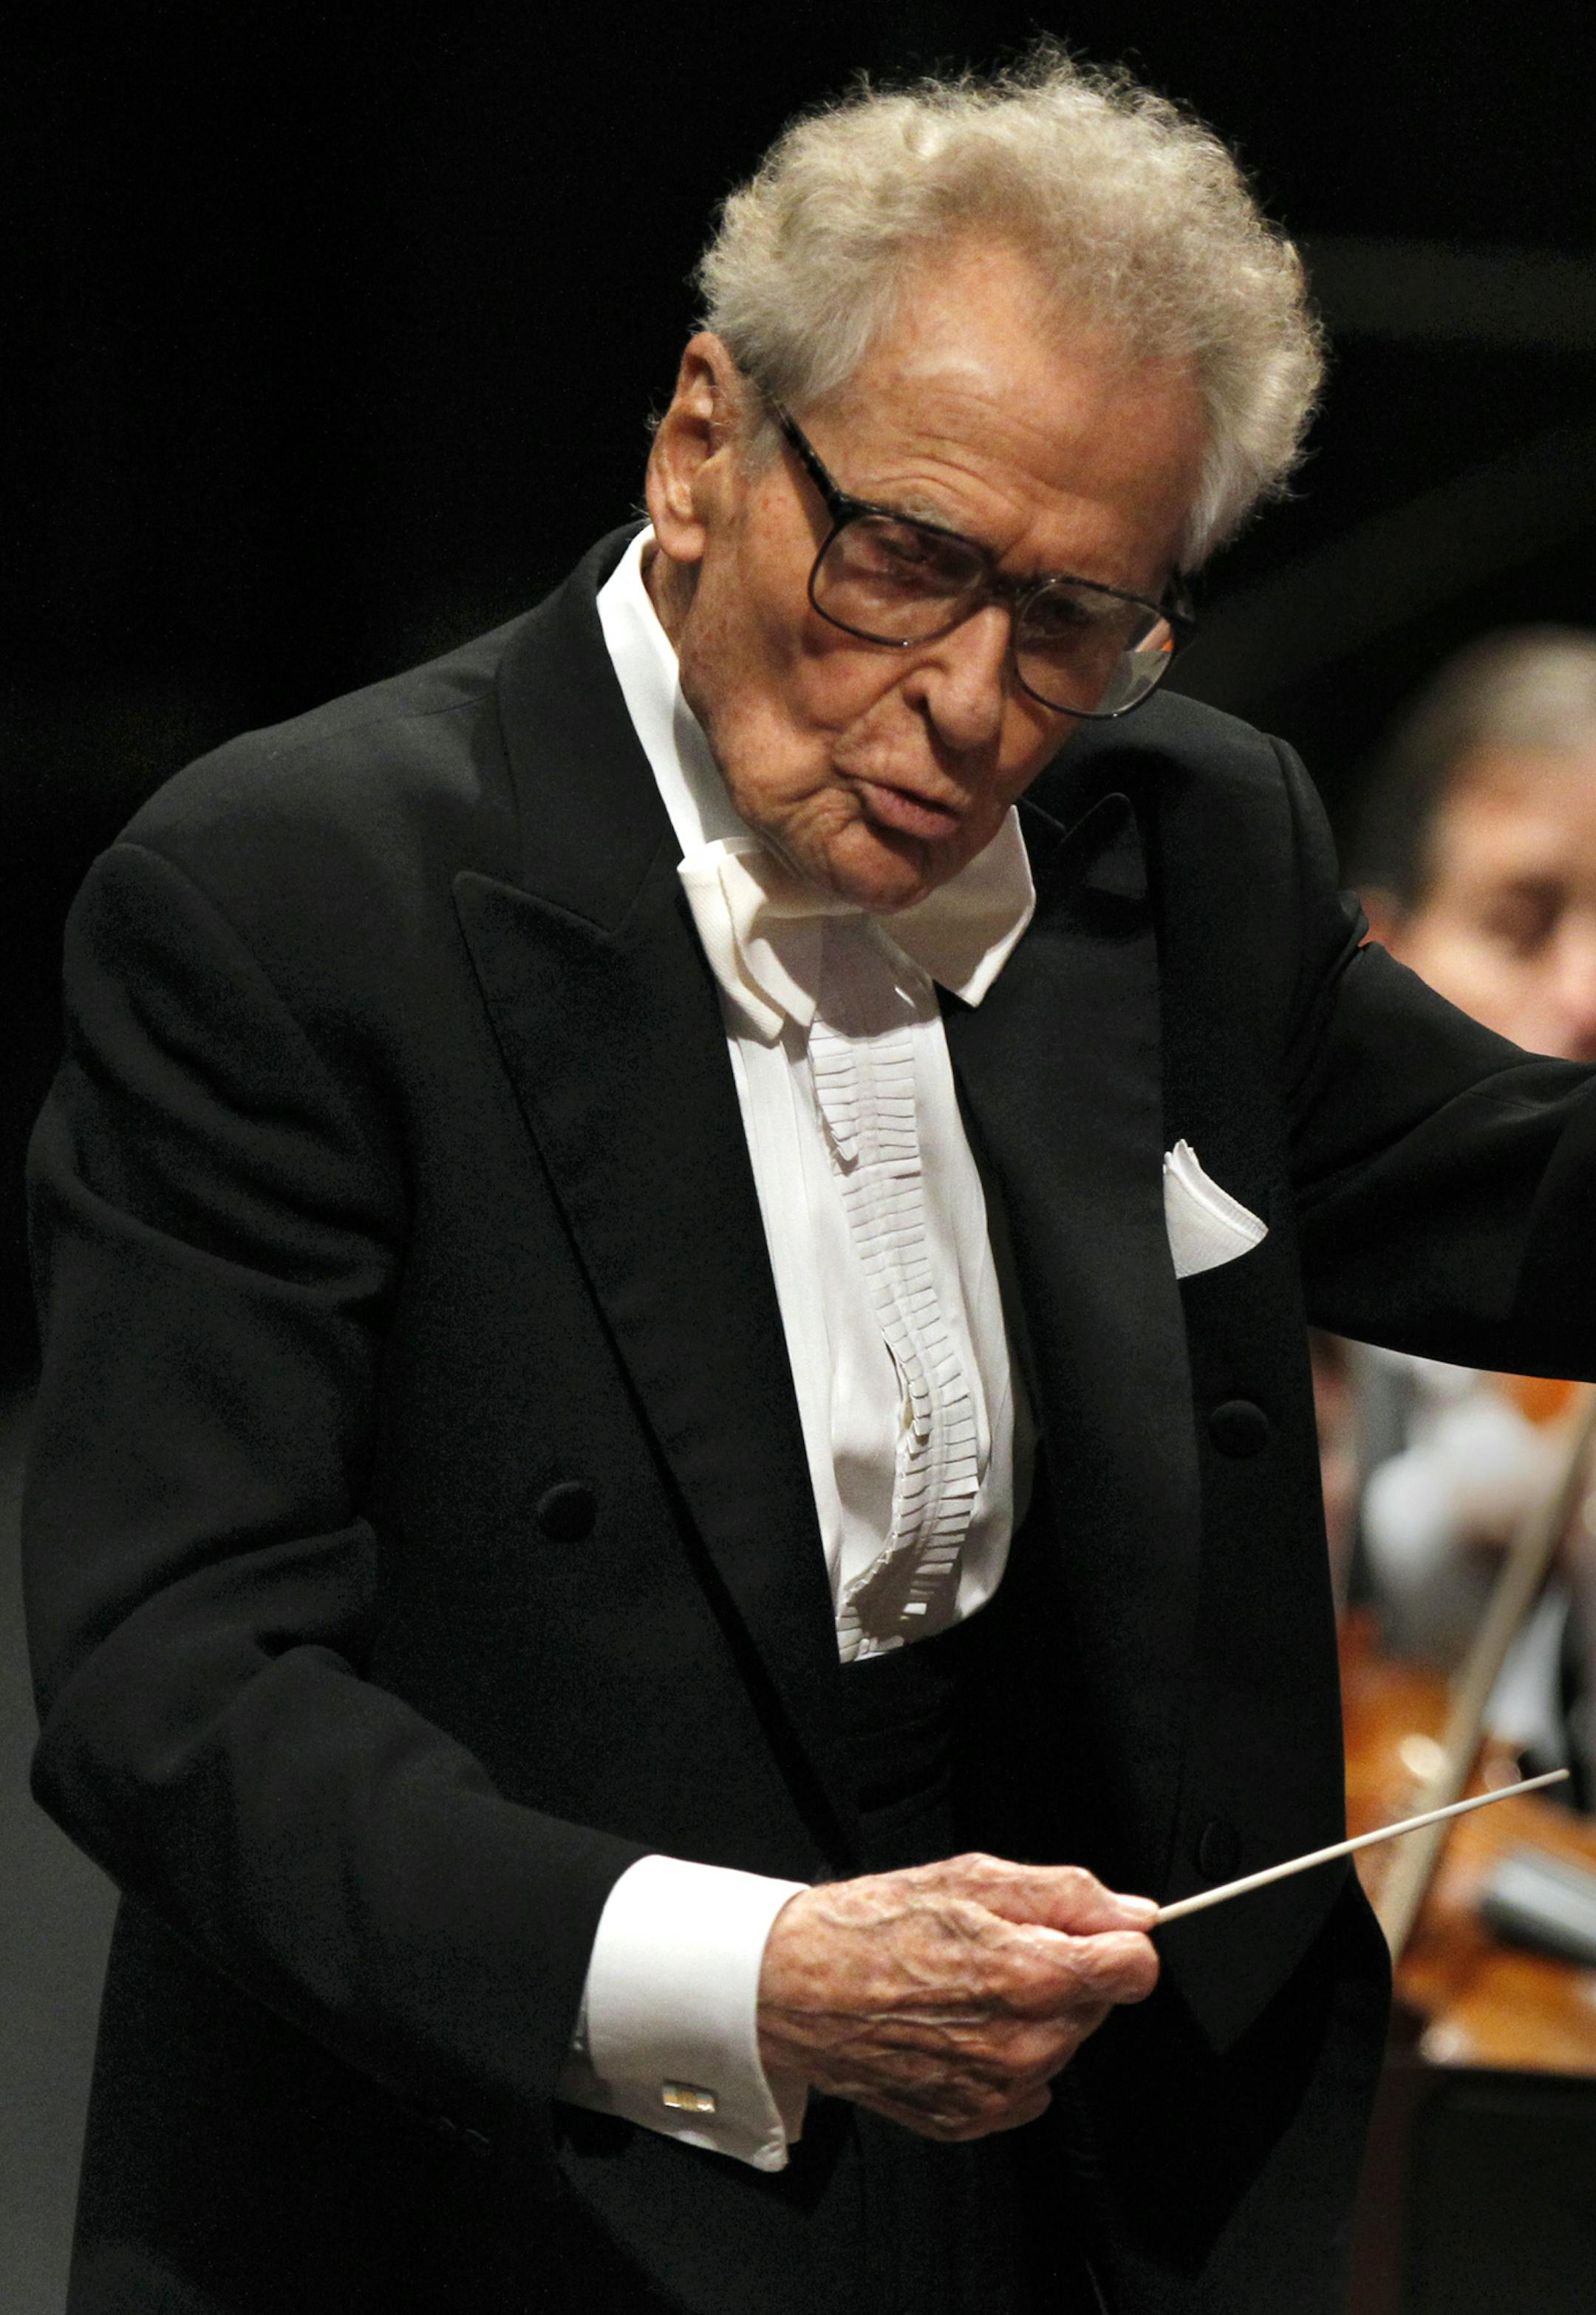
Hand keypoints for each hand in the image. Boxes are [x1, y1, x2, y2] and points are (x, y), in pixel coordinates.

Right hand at [756, 1852, 1157, 2141]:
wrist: (796, 1987)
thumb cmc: (872, 1927)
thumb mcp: (972, 1877)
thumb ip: (1066, 1893)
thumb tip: (1133, 1914)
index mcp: (1033, 1976)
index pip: (1136, 1969)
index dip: (1115, 1939)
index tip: (1088, 1931)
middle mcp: (1025, 2046)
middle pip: (1096, 2005)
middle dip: (1063, 1971)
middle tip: (996, 1946)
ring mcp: (998, 2091)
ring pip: (1060, 2045)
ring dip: (1033, 2015)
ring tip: (965, 1984)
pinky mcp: (971, 2120)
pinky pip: (1023, 2087)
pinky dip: (1002, 2057)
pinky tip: (954, 2024)